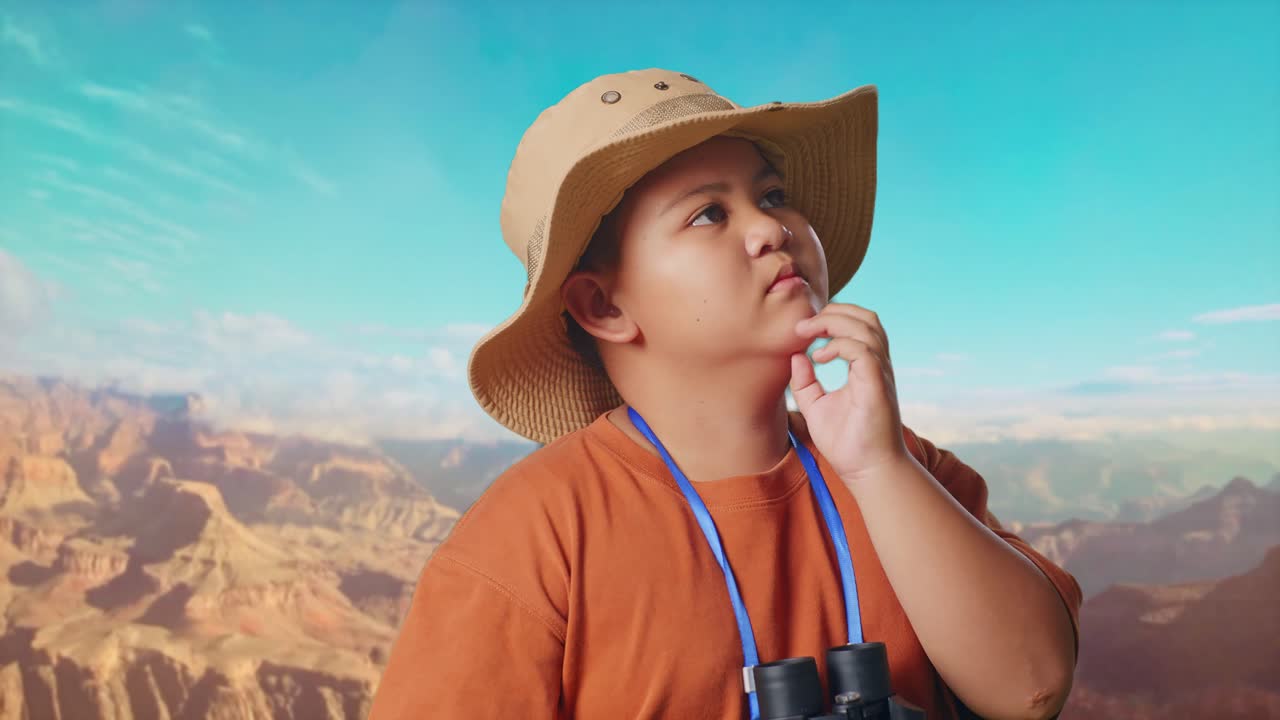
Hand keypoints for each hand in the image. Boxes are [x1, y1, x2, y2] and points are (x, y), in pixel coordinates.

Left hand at [789, 302, 910, 484]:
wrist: (867, 471)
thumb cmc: (847, 443)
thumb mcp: (815, 407)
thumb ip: (805, 382)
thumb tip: (796, 356)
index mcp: (866, 368)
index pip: (858, 325)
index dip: (833, 317)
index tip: (804, 329)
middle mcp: (877, 366)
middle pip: (867, 317)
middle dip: (835, 311)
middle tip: (804, 324)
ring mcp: (880, 374)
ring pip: (867, 327)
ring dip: (835, 322)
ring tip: (809, 332)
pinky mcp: (878, 385)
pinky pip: (864, 350)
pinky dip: (840, 345)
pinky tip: (820, 357)